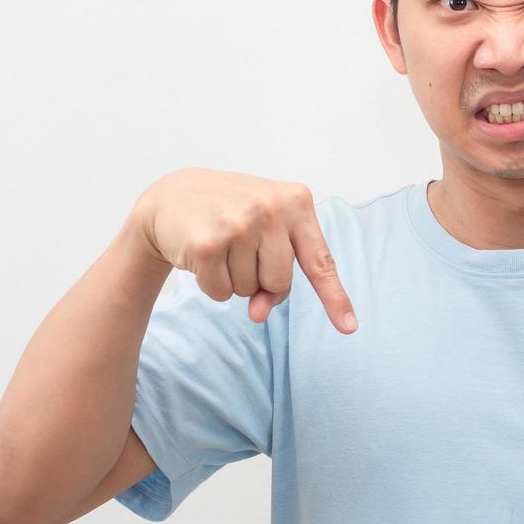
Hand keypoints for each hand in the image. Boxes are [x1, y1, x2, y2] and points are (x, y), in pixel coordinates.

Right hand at [130, 168, 357, 332]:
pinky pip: (221, 293)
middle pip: (280, 283)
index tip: (350, 328)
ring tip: (222, 245)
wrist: (174, 195)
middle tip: (242, 249)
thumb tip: (259, 315)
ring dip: (234, 279)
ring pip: (249, 291)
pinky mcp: (207, 244)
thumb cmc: (232, 215)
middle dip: (261, 279)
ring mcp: (238, 225)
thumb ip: (276, 275)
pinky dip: (212, 284)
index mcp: (296, 201)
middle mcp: (271, 209)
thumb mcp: (265, 234)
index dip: (335, 298)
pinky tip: (203, 254)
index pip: (320, 261)